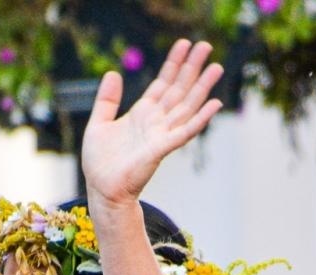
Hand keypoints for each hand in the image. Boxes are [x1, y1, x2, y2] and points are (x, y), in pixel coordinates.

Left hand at [80, 39, 223, 207]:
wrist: (101, 189)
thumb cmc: (100, 162)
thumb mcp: (99, 124)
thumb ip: (107, 100)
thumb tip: (112, 72)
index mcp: (142, 113)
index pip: (163, 83)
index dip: (173, 63)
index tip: (184, 43)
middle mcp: (156, 121)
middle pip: (179, 89)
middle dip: (192, 68)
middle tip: (206, 45)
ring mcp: (161, 134)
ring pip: (187, 106)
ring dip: (202, 87)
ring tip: (216, 67)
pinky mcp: (161, 149)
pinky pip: (185, 131)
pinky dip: (200, 119)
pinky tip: (214, 104)